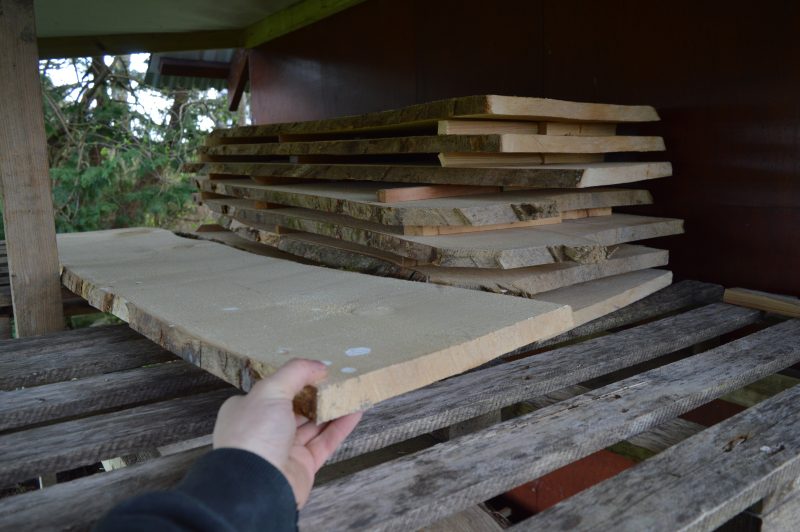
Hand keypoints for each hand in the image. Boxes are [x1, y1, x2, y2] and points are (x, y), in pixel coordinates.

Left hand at [212, 358, 362, 507]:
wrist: (256, 487)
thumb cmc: (253, 436)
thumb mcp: (270, 390)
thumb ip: (295, 372)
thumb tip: (318, 366)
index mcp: (247, 411)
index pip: (273, 391)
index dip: (293, 379)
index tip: (315, 369)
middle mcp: (264, 431)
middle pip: (296, 408)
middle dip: (316, 394)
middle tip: (338, 378)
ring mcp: (284, 450)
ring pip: (313, 425)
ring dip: (333, 409)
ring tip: (352, 391)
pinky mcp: (303, 466)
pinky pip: (326, 442)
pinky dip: (341, 427)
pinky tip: (356, 412)